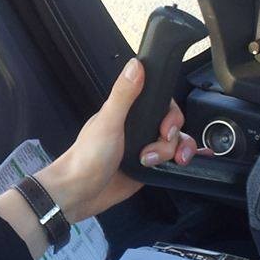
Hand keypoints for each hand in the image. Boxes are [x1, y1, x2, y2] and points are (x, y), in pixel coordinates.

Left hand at [35, 58, 211, 222]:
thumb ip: (123, 94)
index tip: (166, 127)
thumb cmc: (86, 157)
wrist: (80, 193)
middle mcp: (137, 128)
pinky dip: (179, 161)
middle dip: (172, 137)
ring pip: (175, 143)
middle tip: (156, 146)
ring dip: (172, 153)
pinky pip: (171, 160)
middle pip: (173, 124)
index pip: (161, 102)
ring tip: (151, 162)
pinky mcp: (148, 167)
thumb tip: (135, 65)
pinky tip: (179, 164)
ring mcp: (143, 148)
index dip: (170, 114)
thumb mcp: (108, 122)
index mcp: (127, 112)